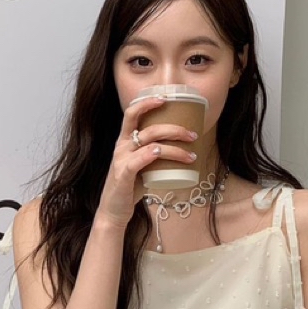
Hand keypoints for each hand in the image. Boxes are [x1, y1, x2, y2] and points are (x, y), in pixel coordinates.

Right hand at [95, 95, 199, 228]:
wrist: (114, 210)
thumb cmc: (131, 186)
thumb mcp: (142, 164)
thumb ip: (154, 152)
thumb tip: (180, 144)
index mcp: (125, 140)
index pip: (132, 113)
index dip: (147, 102)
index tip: (166, 98)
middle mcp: (122, 146)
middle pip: (148, 127)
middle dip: (174, 129)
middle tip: (193, 135)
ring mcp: (121, 160)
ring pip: (149, 144)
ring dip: (174, 147)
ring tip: (191, 155)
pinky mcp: (122, 176)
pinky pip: (136, 161)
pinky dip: (149, 155)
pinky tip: (160, 153)